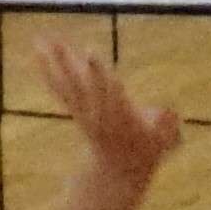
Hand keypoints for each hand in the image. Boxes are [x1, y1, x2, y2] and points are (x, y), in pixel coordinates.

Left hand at [33, 40, 180, 188]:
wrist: (118, 170)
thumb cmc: (146, 147)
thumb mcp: (162, 139)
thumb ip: (166, 125)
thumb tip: (171, 115)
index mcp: (117, 113)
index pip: (107, 87)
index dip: (97, 69)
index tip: (88, 50)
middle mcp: (95, 110)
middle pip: (79, 82)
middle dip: (67, 61)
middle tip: (55, 40)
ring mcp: (82, 110)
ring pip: (64, 83)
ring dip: (52, 62)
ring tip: (38, 41)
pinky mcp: (75, 109)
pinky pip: (59, 87)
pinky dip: (48, 71)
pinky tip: (38, 55)